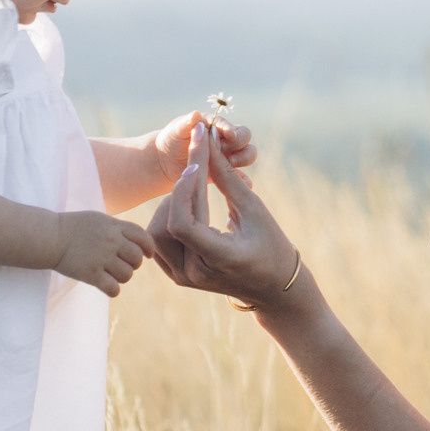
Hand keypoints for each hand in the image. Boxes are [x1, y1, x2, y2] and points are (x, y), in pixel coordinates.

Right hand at [53, 211, 152, 295]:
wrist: (50, 237)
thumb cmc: (73, 227)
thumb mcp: (98, 219)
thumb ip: (118, 228)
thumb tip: (138, 240)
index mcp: (114, 226)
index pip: (143, 237)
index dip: (149, 248)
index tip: (147, 255)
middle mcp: (111, 241)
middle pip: (137, 259)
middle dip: (133, 264)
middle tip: (122, 265)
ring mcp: (101, 258)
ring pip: (127, 275)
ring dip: (122, 277)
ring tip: (111, 274)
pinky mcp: (90, 274)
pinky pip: (113, 289)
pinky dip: (113, 290)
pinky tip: (107, 287)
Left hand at [144, 123, 304, 309]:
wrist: (273, 287)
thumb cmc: (271, 245)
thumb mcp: (254, 210)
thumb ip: (227, 178)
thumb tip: (210, 143)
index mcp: (217, 259)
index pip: (181, 224)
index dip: (183, 189)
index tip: (196, 163)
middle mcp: (194, 274)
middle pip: (165, 225)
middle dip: (178, 191)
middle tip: (196, 167)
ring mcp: (182, 278)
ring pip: (156, 234)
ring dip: (170, 206)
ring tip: (193, 189)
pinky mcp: (177, 275)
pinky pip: (159, 244)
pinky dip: (168, 220)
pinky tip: (186, 205)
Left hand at [153, 108, 258, 178]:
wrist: (166, 161)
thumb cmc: (171, 139)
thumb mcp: (176, 130)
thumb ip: (187, 123)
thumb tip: (196, 114)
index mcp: (216, 125)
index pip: (231, 126)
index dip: (231, 130)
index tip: (230, 135)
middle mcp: (226, 138)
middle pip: (245, 137)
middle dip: (238, 144)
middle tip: (223, 151)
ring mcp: (228, 155)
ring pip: (248, 154)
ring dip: (243, 159)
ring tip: (229, 164)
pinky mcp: (226, 172)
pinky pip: (240, 176)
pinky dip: (244, 179)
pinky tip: (243, 184)